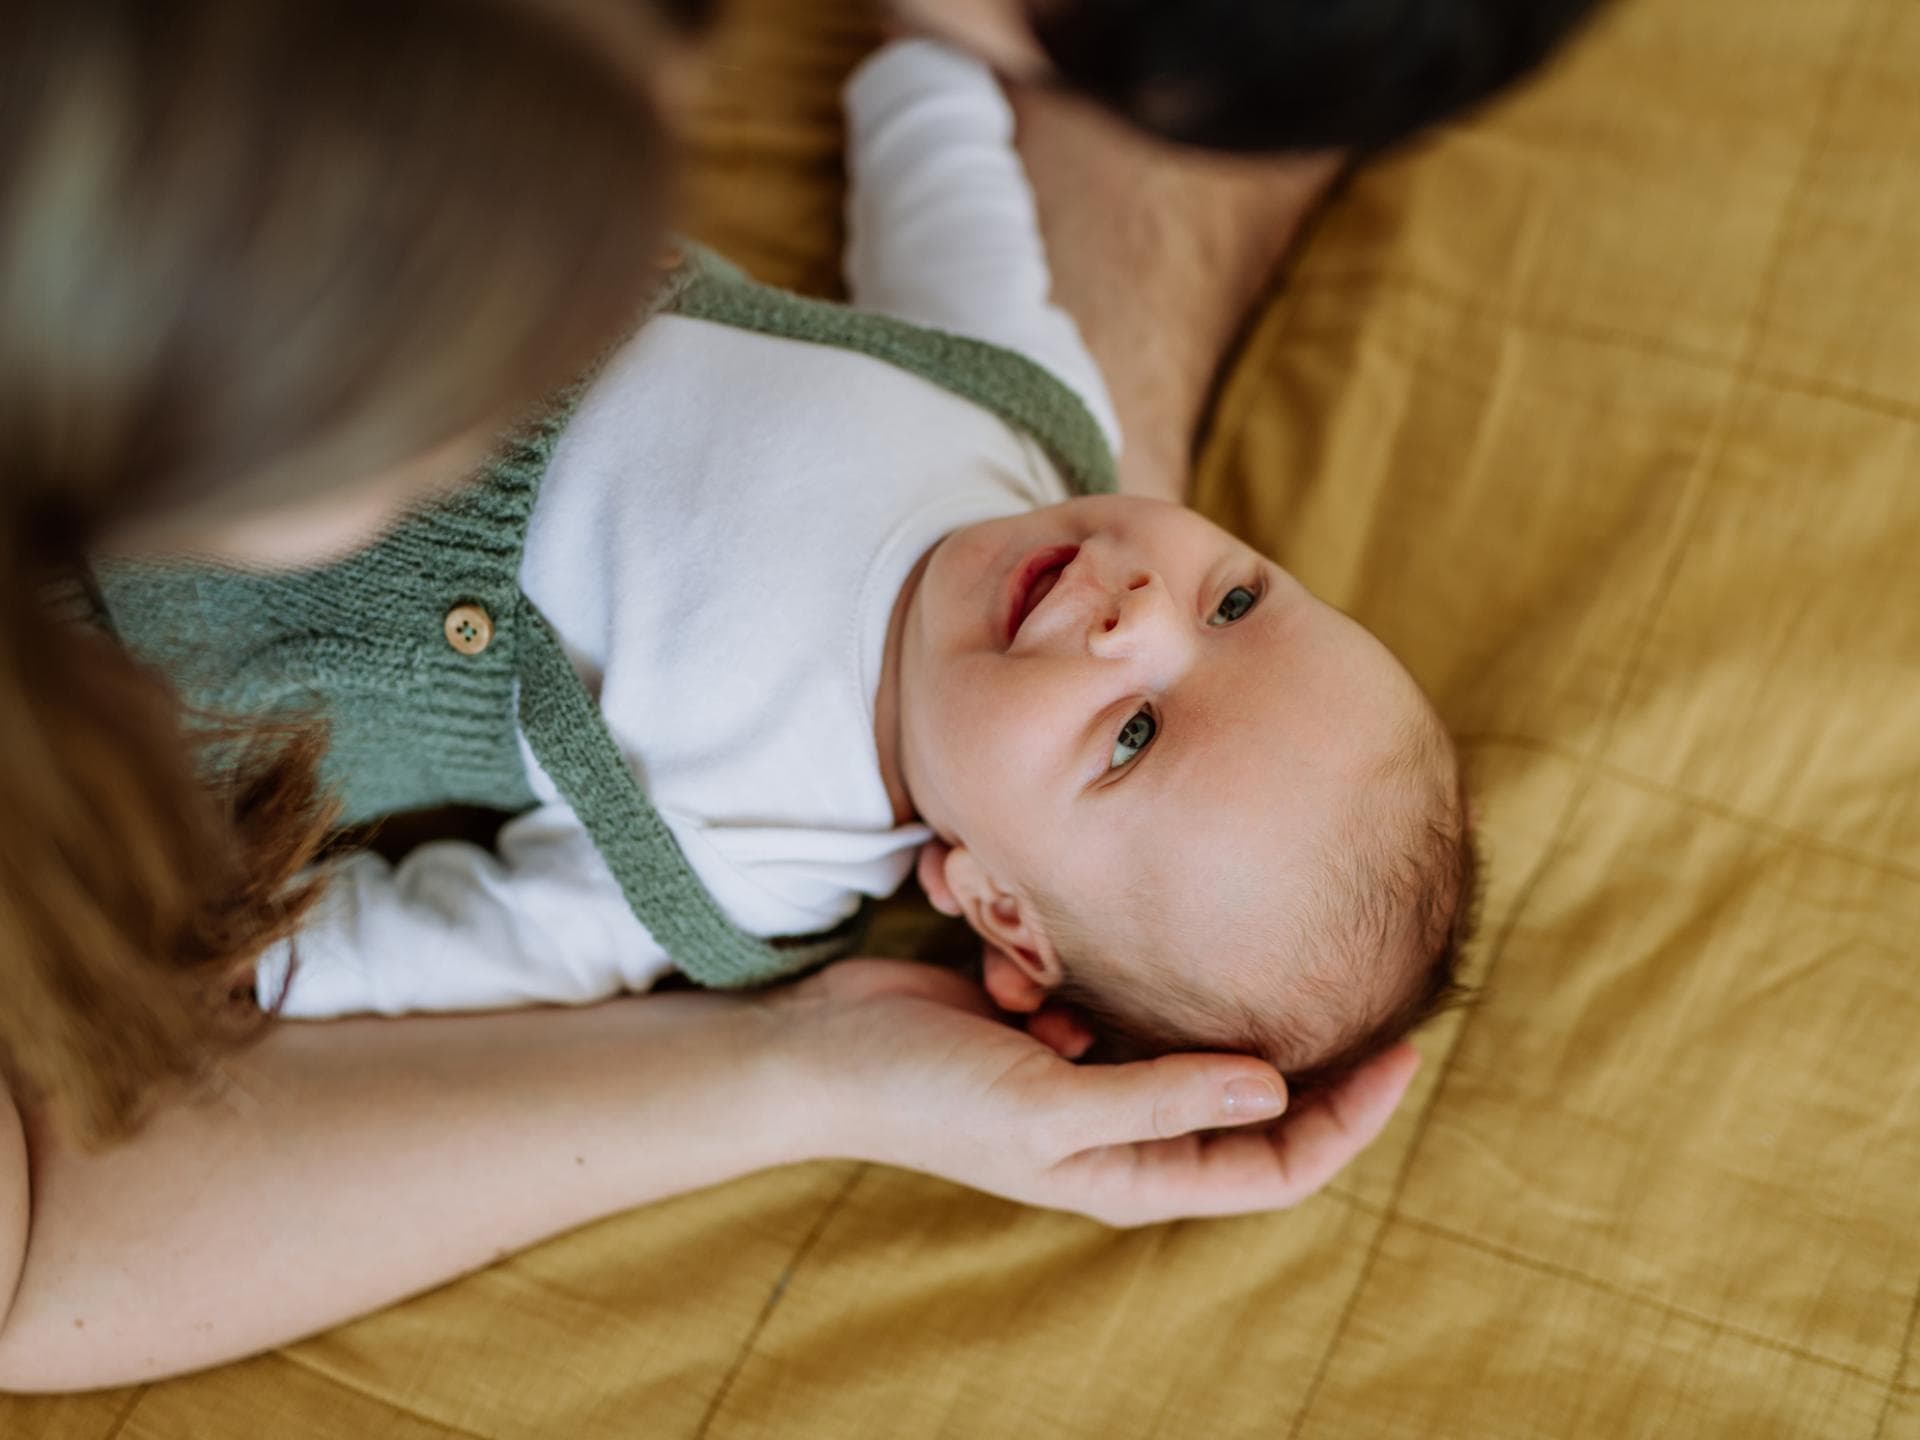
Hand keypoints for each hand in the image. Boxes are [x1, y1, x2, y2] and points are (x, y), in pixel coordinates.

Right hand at [773, 959, 1417, 1226]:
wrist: (823, 1050)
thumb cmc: (927, 1093)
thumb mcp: (1050, 1108)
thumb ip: (1162, 1097)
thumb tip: (1275, 1087)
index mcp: (1134, 1173)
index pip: (1277, 1165)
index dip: (1350, 1119)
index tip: (1403, 1048)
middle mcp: (1124, 1130)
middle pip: (1248, 1103)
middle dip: (1295, 1050)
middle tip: (1350, 972)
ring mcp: (1089, 1076)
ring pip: (1181, 1038)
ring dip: (1164, 997)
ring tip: (1100, 968)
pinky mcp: (1055, 1023)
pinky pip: (1110, 994)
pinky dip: (1085, 974)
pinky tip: (1018, 963)